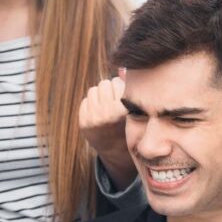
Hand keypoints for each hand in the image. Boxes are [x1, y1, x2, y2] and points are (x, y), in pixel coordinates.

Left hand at [79, 72, 135, 189]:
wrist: (118, 154)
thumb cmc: (132, 128)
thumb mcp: (138, 111)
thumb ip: (131, 91)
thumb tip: (122, 68)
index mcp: (122, 112)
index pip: (119, 83)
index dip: (125, 89)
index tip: (127, 98)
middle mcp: (105, 115)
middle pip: (106, 83)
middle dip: (112, 90)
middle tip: (118, 102)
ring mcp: (92, 119)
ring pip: (95, 89)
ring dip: (102, 95)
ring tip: (109, 107)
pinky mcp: (83, 122)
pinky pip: (86, 99)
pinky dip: (94, 104)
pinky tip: (101, 114)